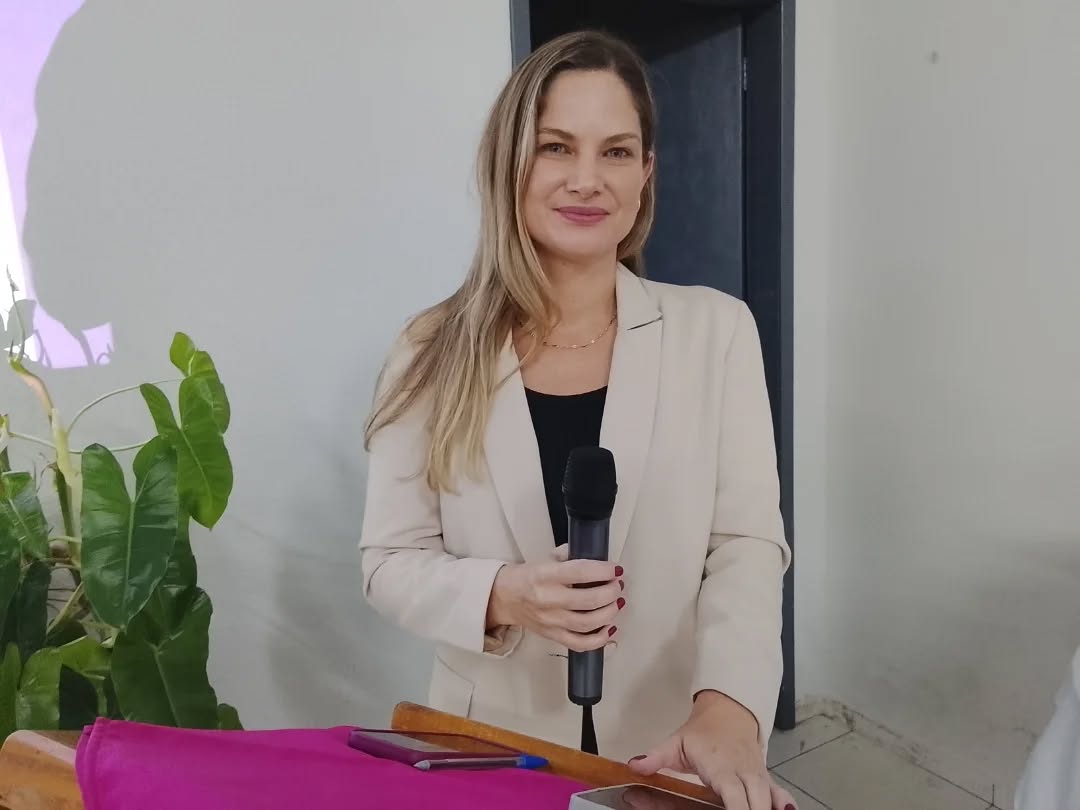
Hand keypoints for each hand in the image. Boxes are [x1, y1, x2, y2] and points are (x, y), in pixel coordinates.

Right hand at [486, 545, 623, 651]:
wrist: (504, 598)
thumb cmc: (527, 577)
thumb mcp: (545, 559)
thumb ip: (570, 556)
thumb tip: (596, 555)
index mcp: (544, 576)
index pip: (579, 572)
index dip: (603, 571)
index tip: (615, 569)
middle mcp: (547, 600)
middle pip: (587, 600)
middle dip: (610, 592)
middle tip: (618, 586)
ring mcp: (550, 621)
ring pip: (587, 623)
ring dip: (609, 613)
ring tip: (617, 603)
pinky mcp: (552, 636)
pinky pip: (579, 644)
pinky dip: (599, 640)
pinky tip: (610, 629)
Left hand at [628, 691, 797, 809]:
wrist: (729, 712)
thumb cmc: (702, 733)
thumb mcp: (676, 742)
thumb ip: (657, 756)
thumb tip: (635, 765)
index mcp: (720, 766)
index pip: (732, 792)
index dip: (736, 808)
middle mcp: (743, 772)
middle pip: (756, 800)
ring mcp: (758, 775)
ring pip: (770, 796)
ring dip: (769, 808)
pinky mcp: (766, 779)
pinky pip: (779, 792)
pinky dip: (784, 802)